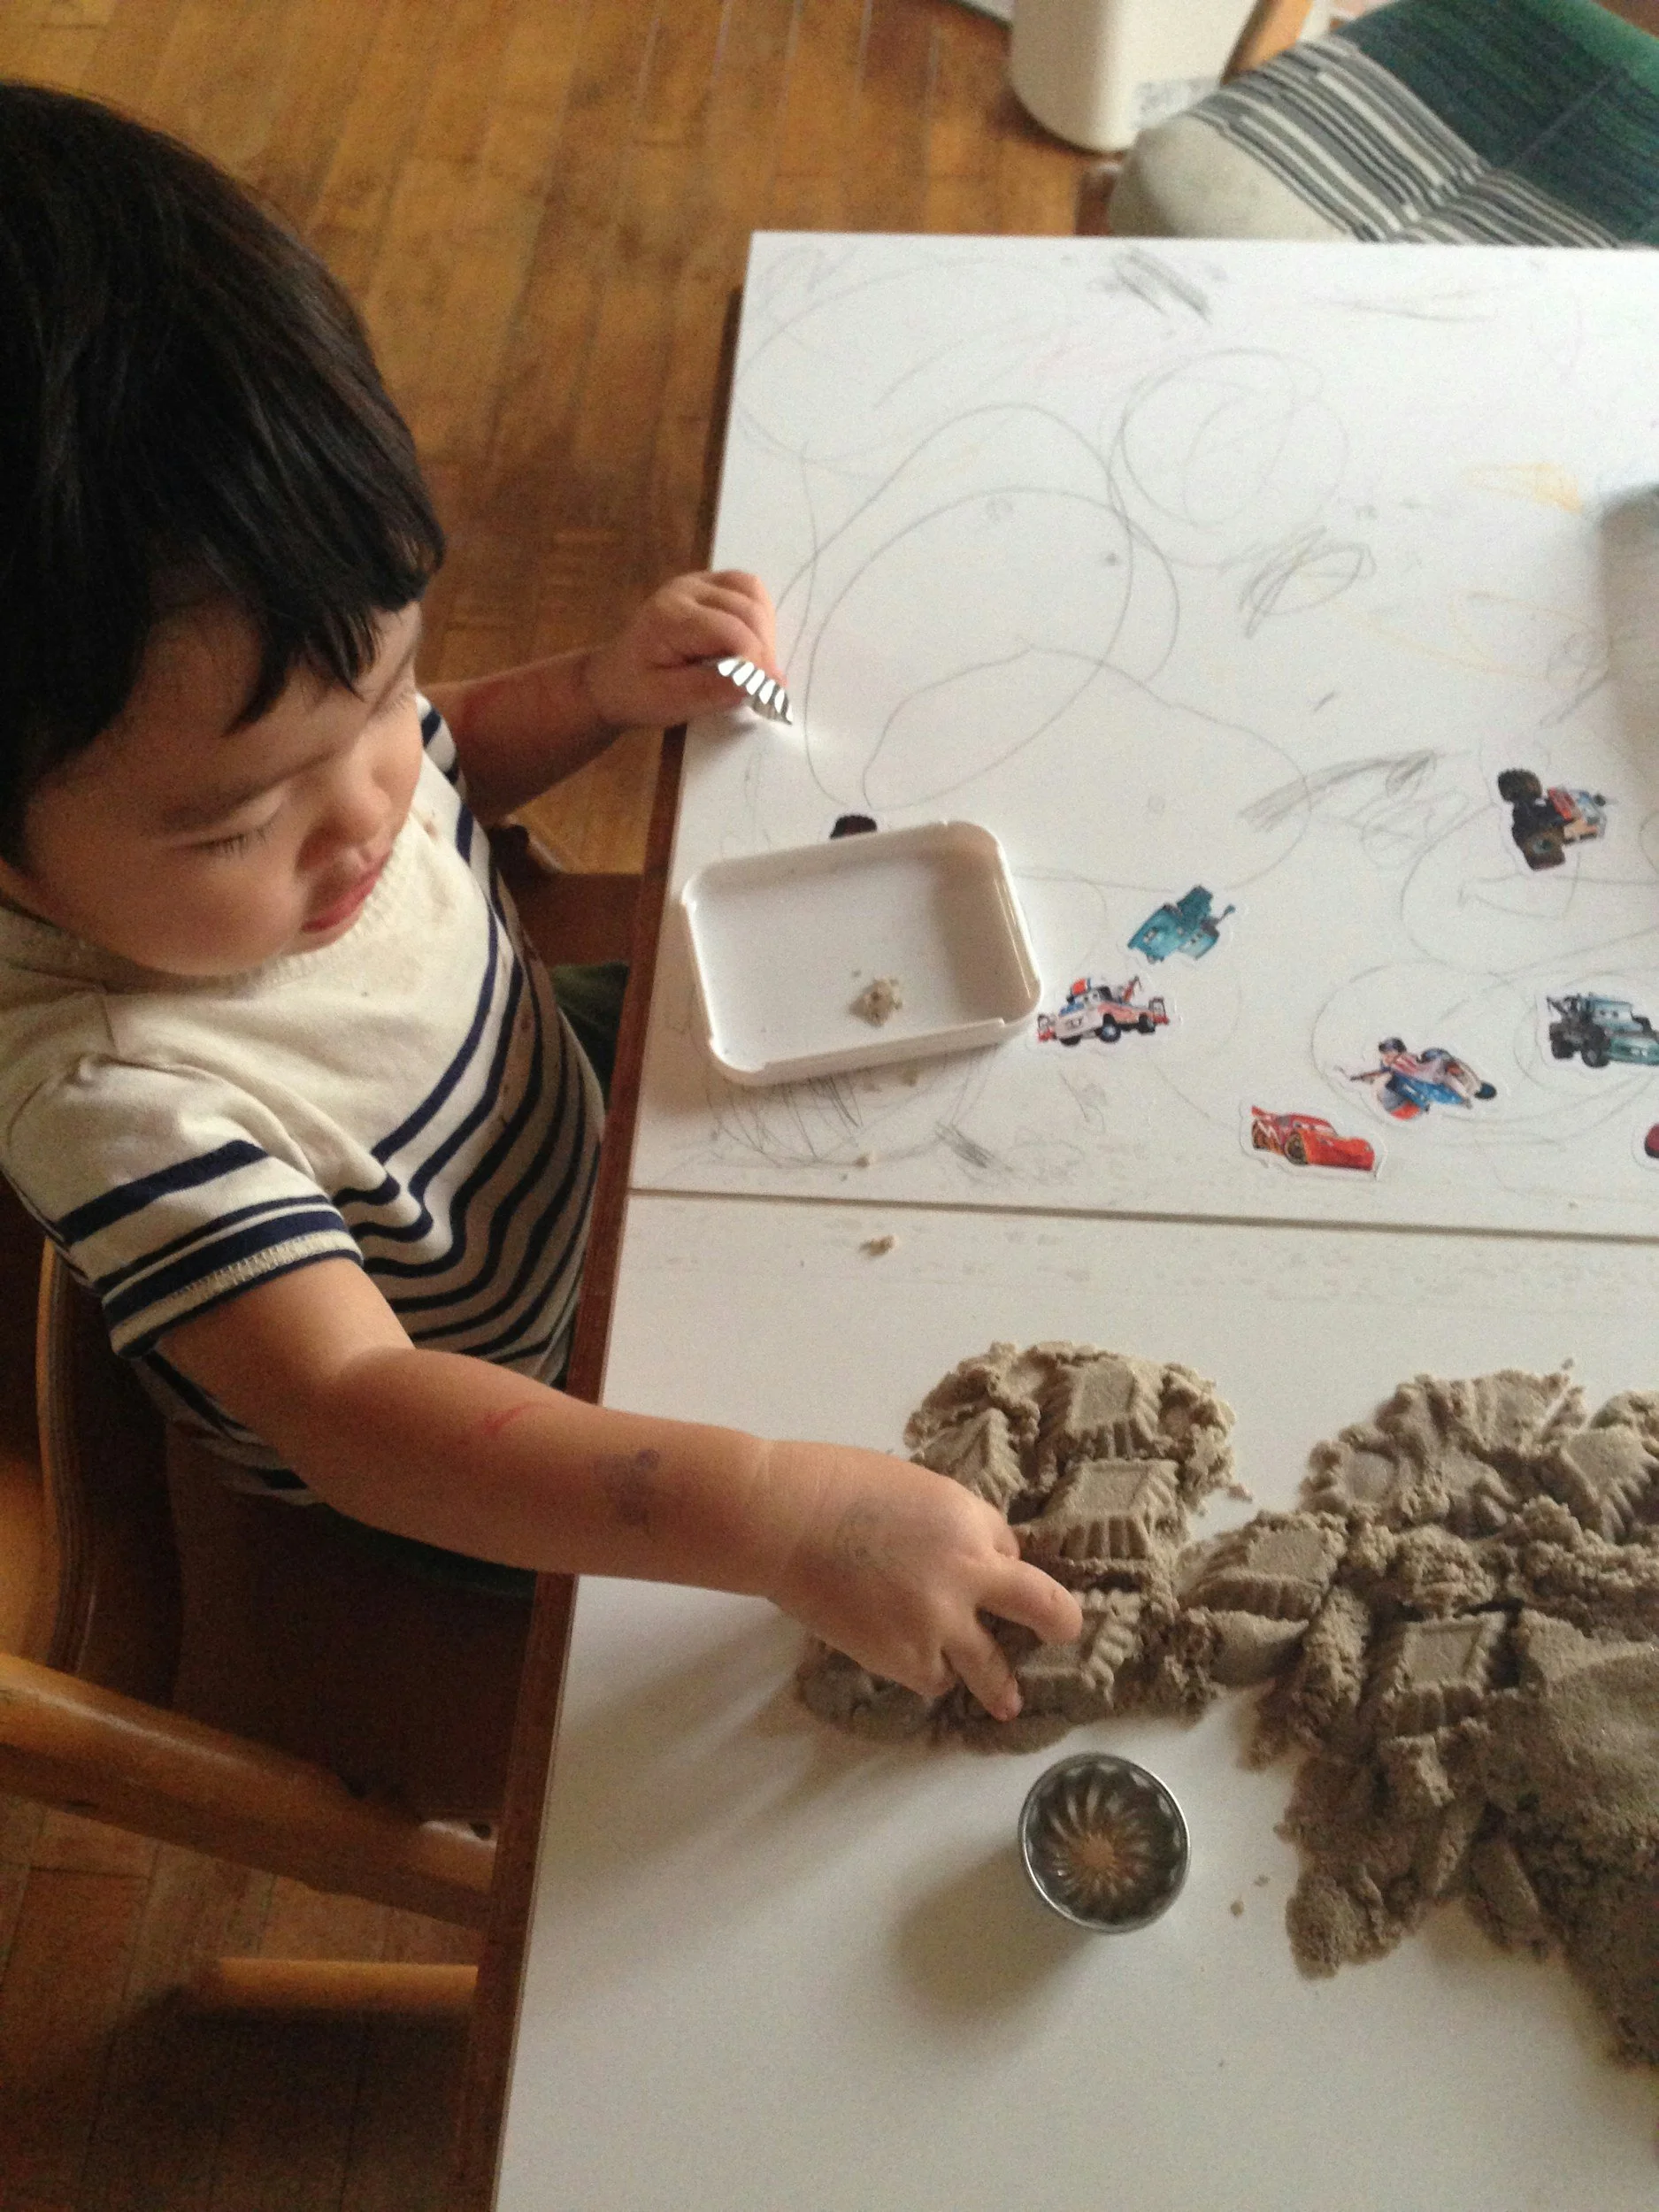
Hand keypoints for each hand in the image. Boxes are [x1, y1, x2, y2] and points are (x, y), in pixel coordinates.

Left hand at [582, 569, 781, 729]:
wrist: (613, 678)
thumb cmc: (638, 694)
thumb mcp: (669, 703)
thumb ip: (712, 690)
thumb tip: (761, 681)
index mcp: (669, 616)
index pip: (731, 631)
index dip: (756, 662)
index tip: (765, 693)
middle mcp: (684, 589)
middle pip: (747, 609)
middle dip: (764, 650)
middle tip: (763, 686)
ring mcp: (696, 581)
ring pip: (752, 592)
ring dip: (765, 631)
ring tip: (756, 664)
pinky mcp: (707, 584)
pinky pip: (747, 589)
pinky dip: (759, 616)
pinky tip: (750, 643)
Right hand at [757, 1441, 1083, 1721]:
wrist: (784, 1521)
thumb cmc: (835, 1484)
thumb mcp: (915, 1487)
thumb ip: (949, 1524)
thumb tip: (962, 1556)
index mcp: (972, 1521)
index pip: (1008, 1549)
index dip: (996, 1560)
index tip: (985, 1568)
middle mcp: (971, 1575)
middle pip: (1044, 1608)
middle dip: (1059, 1623)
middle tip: (1064, 1632)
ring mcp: (941, 1623)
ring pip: (992, 1668)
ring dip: (999, 1685)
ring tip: (1007, 1703)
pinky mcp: (906, 1658)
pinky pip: (936, 1680)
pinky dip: (930, 1674)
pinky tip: (919, 1667)